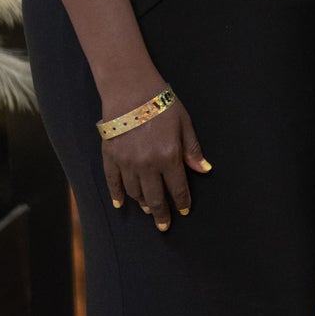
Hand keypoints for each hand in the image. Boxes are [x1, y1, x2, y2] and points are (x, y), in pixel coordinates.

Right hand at [100, 83, 209, 231]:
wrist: (130, 89)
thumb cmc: (162, 104)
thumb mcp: (185, 124)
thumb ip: (192, 150)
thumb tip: (204, 170)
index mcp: (169, 157)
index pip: (177, 188)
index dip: (181, 202)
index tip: (184, 211)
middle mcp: (147, 165)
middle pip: (155, 197)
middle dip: (161, 213)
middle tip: (164, 226)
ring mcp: (126, 162)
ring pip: (135, 192)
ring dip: (143, 203)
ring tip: (149, 210)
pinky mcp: (110, 157)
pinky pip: (113, 182)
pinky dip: (117, 195)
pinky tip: (121, 204)